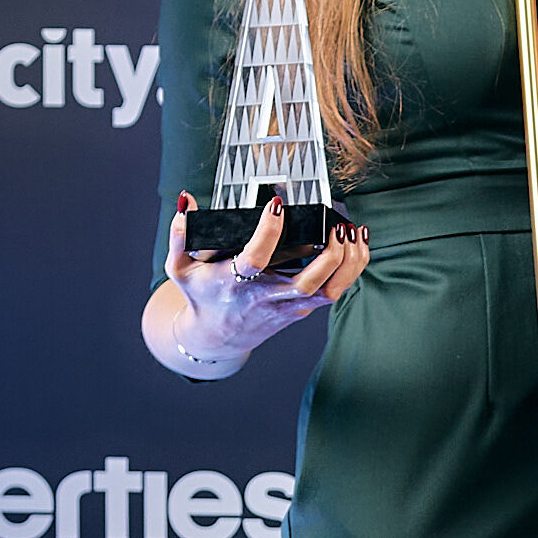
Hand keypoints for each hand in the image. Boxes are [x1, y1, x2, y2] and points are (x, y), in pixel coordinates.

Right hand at [146, 195, 367, 378]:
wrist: (217, 337)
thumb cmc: (202, 296)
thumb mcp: (180, 267)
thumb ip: (180, 234)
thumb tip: (186, 200)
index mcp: (234, 283)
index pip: (255, 259)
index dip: (268, 233)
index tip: (276, 205)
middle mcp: (265, 297)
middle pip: (306, 283)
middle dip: (328, 255)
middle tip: (337, 225)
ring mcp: (287, 305)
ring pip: (328, 291)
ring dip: (348, 262)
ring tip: (353, 231)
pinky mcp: (301, 308)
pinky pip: (334, 290)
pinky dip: (351, 268)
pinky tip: (358, 242)